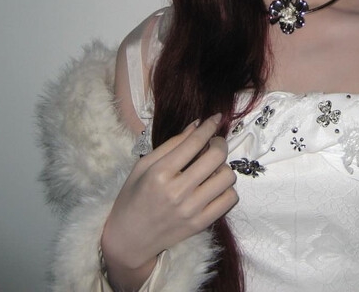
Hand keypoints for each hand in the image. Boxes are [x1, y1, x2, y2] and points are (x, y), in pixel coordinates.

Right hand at [100, 114, 237, 287]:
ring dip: (223, 167)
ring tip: (212, 169)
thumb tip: (196, 125)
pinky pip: (229, 200)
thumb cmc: (132, 198)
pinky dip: (226, 189)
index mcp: (159, 173)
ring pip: (227, 177)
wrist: (128, 240)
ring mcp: (191, 210)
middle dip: (219, 144)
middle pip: (216, 157)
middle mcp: (177, 191)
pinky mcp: (200, 224)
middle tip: (214, 144)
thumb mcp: (143, 166)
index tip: (216, 118)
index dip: (209, 126)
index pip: (194, 142)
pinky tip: (214, 186)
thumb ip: (171, 144)